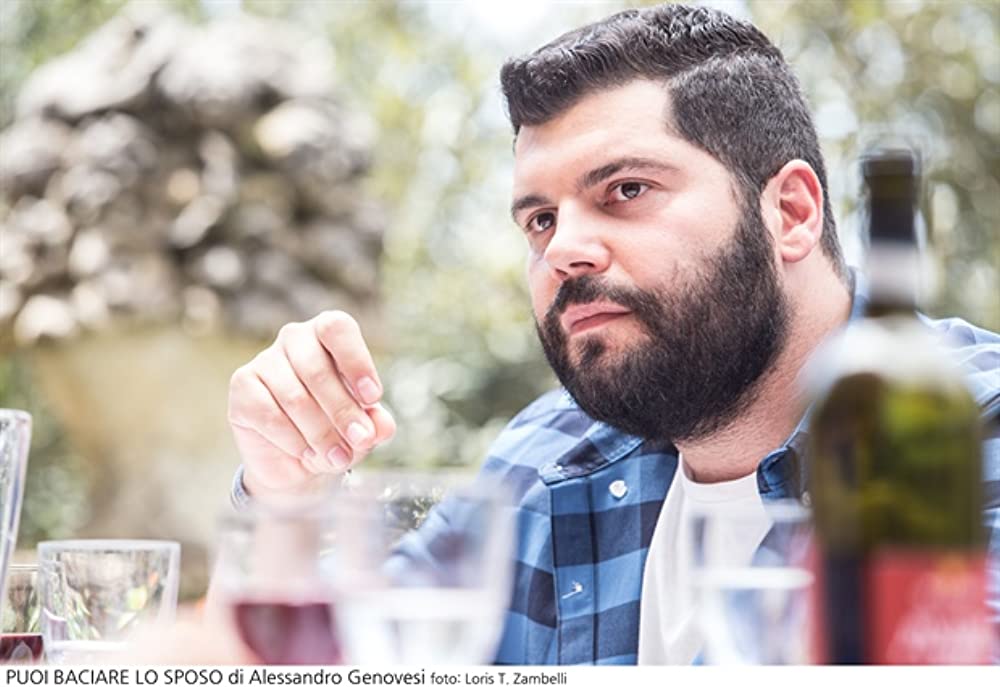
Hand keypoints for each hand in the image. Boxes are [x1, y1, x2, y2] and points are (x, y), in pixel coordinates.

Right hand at [228, 311, 395, 495]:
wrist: (297, 462)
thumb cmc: (336, 431)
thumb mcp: (364, 429)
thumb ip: (377, 424)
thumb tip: (382, 426)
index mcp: (327, 334)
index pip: (337, 329)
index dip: (356, 361)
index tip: (373, 398)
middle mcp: (294, 338)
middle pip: (317, 370)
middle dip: (343, 412)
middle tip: (360, 440)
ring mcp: (264, 360)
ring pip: (295, 398)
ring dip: (321, 434)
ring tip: (337, 457)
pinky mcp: (242, 386)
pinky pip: (270, 416)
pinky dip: (293, 441)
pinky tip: (306, 453)